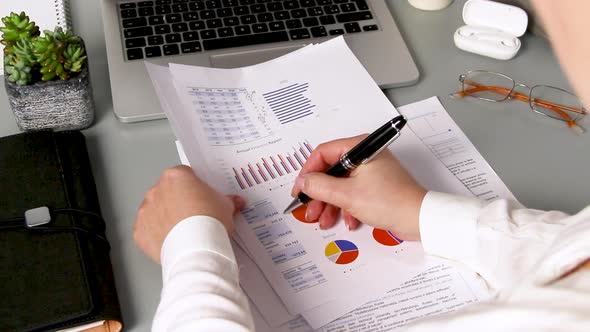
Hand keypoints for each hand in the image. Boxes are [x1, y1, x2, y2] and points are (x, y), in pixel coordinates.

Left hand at [133, 165, 244, 262]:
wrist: (196, 248)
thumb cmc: (209, 223)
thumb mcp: (226, 206)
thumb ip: (228, 201)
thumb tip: (235, 202)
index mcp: (177, 176)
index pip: (185, 175)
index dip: (195, 187)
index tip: (201, 197)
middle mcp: (157, 189)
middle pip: (168, 192)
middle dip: (179, 202)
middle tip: (195, 216)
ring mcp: (146, 210)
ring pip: (156, 211)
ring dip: (166, 218)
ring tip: (184, 231)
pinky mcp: (140, 231)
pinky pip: (148, 230)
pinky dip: (157, 235)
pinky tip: (172, 241)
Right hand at [291, 135, 426, 239]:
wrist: (419, 219)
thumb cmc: (389, 201)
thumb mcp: (347, 195)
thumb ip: (320, 186)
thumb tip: (303, 182)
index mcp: (359, 147)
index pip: (323, 153)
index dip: (308, 172)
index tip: (299, 190)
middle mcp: (365, 155)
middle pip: (330, 170)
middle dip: (319, 193)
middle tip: (310, 210)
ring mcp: (371, 170)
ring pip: (340, 184)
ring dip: (330, 203)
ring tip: (325, 221)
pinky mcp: (376, 185)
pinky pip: (352, 192)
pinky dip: (346, 207)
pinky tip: (348, 221)